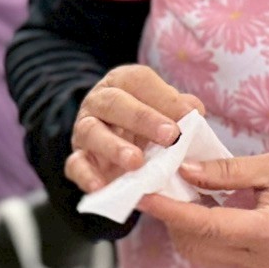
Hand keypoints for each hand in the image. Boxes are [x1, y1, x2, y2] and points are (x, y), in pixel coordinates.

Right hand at [64, 65, 200, 195]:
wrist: (123, 146)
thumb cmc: (151, 124)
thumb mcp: (168, 110)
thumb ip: (181, 108)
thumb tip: (192, 111)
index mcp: (123, 82)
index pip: (138, 81)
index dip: (164, 97)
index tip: (188, 115)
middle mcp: (99, 101)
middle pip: (114, 103)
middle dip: (143, 119)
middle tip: (170, 136)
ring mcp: (85, 130)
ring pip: (91, 132)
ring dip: (114, 147)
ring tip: (136, 162)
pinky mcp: (78, 158)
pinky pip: (75, 165)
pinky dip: (86, 175)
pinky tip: (100, 186)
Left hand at [142, 152, 268, 267]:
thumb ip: (228, 172)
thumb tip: (185, 171)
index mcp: (268, 232)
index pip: (205, 226)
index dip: (169, 211)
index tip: (143, 195)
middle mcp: (259, 258)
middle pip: (195, 245)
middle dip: (172, 218)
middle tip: (162, 184)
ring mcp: (257, 267)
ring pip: (200, 254)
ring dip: (183, 227)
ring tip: (181, 192)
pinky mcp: (255, 266)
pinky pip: (214, 254)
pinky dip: (198, 232)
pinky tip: (200, 205)